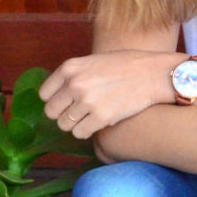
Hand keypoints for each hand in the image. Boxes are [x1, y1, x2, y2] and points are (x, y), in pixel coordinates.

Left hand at [39, 50, 181, 139]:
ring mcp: (87, 101)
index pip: (45, 94)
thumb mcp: (93, 62)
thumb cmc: (126, 67)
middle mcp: (75, 84)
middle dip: (64, 116)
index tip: (67, 104)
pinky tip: (97, 125)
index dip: (55, 101)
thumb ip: (75, 76)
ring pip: (65, 125)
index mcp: (70, 67)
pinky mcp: (102, 117)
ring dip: (76, 125)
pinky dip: (86, 132)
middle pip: (52, 112)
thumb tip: (61, 96)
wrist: (152, 74)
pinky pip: (80, 133)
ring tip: (89, 119)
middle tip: (78, 115)